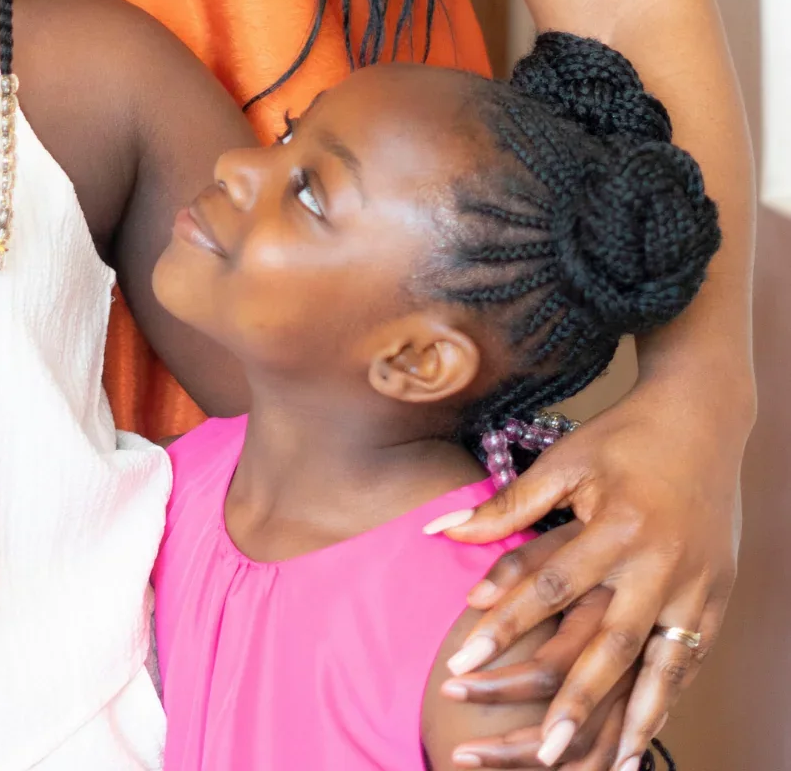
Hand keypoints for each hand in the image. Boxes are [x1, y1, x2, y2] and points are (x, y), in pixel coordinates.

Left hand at [438, 379, 743, 767]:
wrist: (702, 417)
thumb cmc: (621, 437)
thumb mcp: (564, 461)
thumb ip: (506, 505)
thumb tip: (438, 529)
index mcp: (614, 526)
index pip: (547, 589)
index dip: (502, 628)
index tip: (460, 665)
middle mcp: (656, 562)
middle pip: (607, 644)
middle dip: (572, 701)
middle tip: (540, 754)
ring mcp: (693, 584)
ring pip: (658, 665)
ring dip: (632, 719)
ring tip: (604, 766)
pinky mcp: (715, 596)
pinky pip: (690, 659)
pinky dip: (670, 700)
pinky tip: (646, 734)